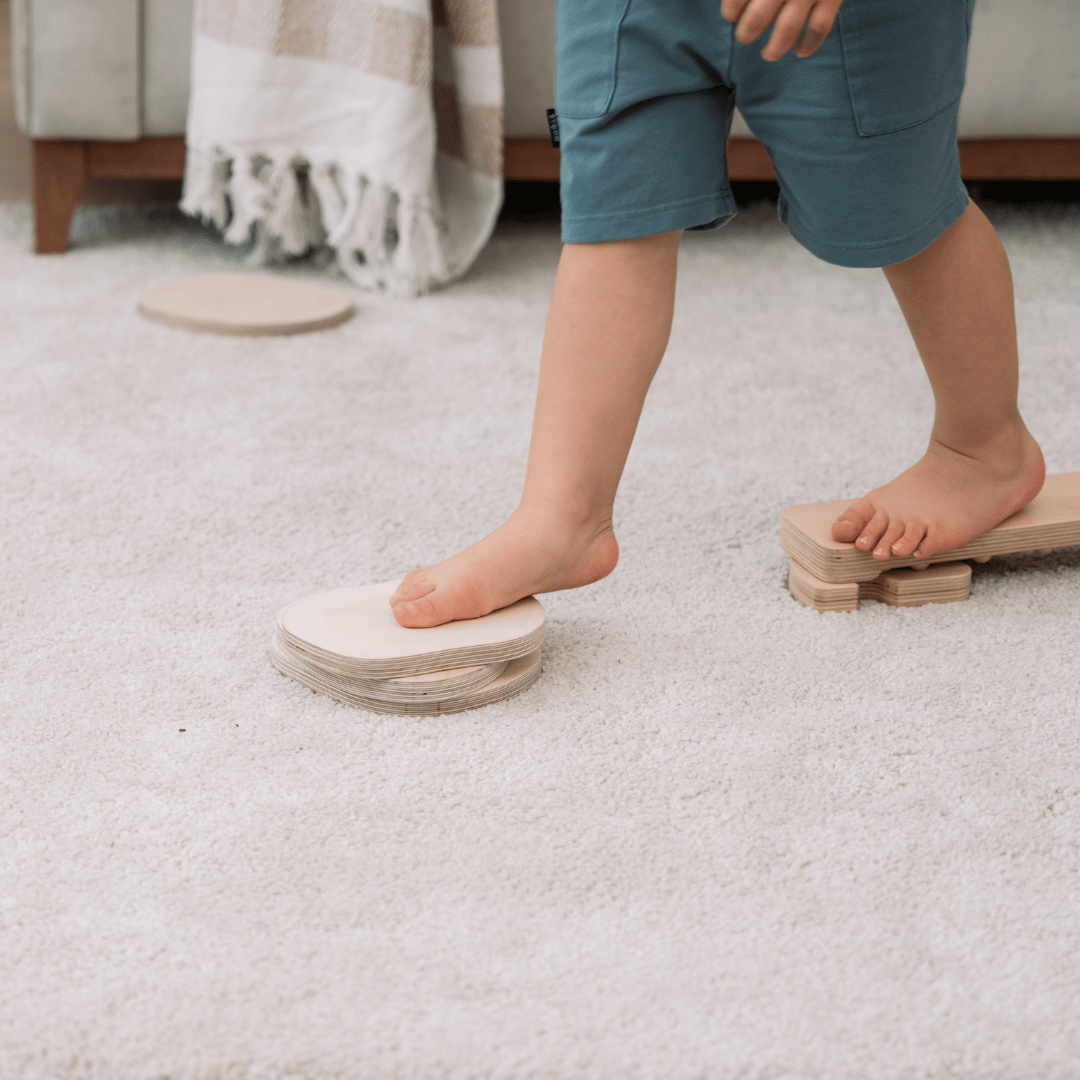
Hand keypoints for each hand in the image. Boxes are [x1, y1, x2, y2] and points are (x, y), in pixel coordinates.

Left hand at [721, 0, 843, 60]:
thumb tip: (735, 0)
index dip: (730, 10)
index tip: (731, 15)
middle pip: (757, 19)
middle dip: (746, 33)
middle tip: (745, 36)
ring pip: (786, 30)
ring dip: (774, 48)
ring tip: (768, 54)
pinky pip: (820, 26)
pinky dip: (810, 44)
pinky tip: (801, 51)